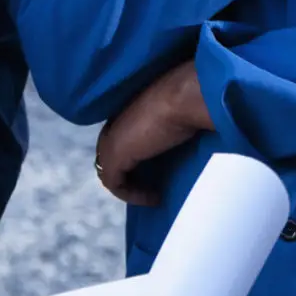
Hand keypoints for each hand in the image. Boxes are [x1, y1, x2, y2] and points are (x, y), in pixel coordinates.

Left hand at [94, 62, 209, 206]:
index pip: (120, 144)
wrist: (182, 99)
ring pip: (112, 174)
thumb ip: (163, 130)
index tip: (159, 175)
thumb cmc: (185, 103)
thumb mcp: (173, 120)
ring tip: (157, 195)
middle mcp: (112, 126)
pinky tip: (155, 197)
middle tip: (156, 188)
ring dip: (133, 189)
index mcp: (123, 114)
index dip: (135, 163)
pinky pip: (115, 185)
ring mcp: (110, 141)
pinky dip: (133, 195)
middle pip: (112, 161)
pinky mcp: (114, 156)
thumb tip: (173, 141)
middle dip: (131, 177)